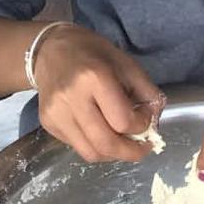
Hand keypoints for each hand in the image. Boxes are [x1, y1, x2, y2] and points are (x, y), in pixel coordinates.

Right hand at [30, 24, 163, 163]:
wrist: (49, 49)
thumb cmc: (92, 52)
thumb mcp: (125, 62)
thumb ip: (145, 90)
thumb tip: (156, 118)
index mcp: (94, 77)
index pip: (122, 120)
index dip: (141, 126)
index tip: (146, 119)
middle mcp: (72, 98)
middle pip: (105, 144)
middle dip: (131, 153)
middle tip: (143, 148)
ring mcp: (56, 114)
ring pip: (90, 153)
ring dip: (113, 154)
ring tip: (123, 144)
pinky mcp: (47, 123)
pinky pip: (77, 147)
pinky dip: (95, 147)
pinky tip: (101, 132)